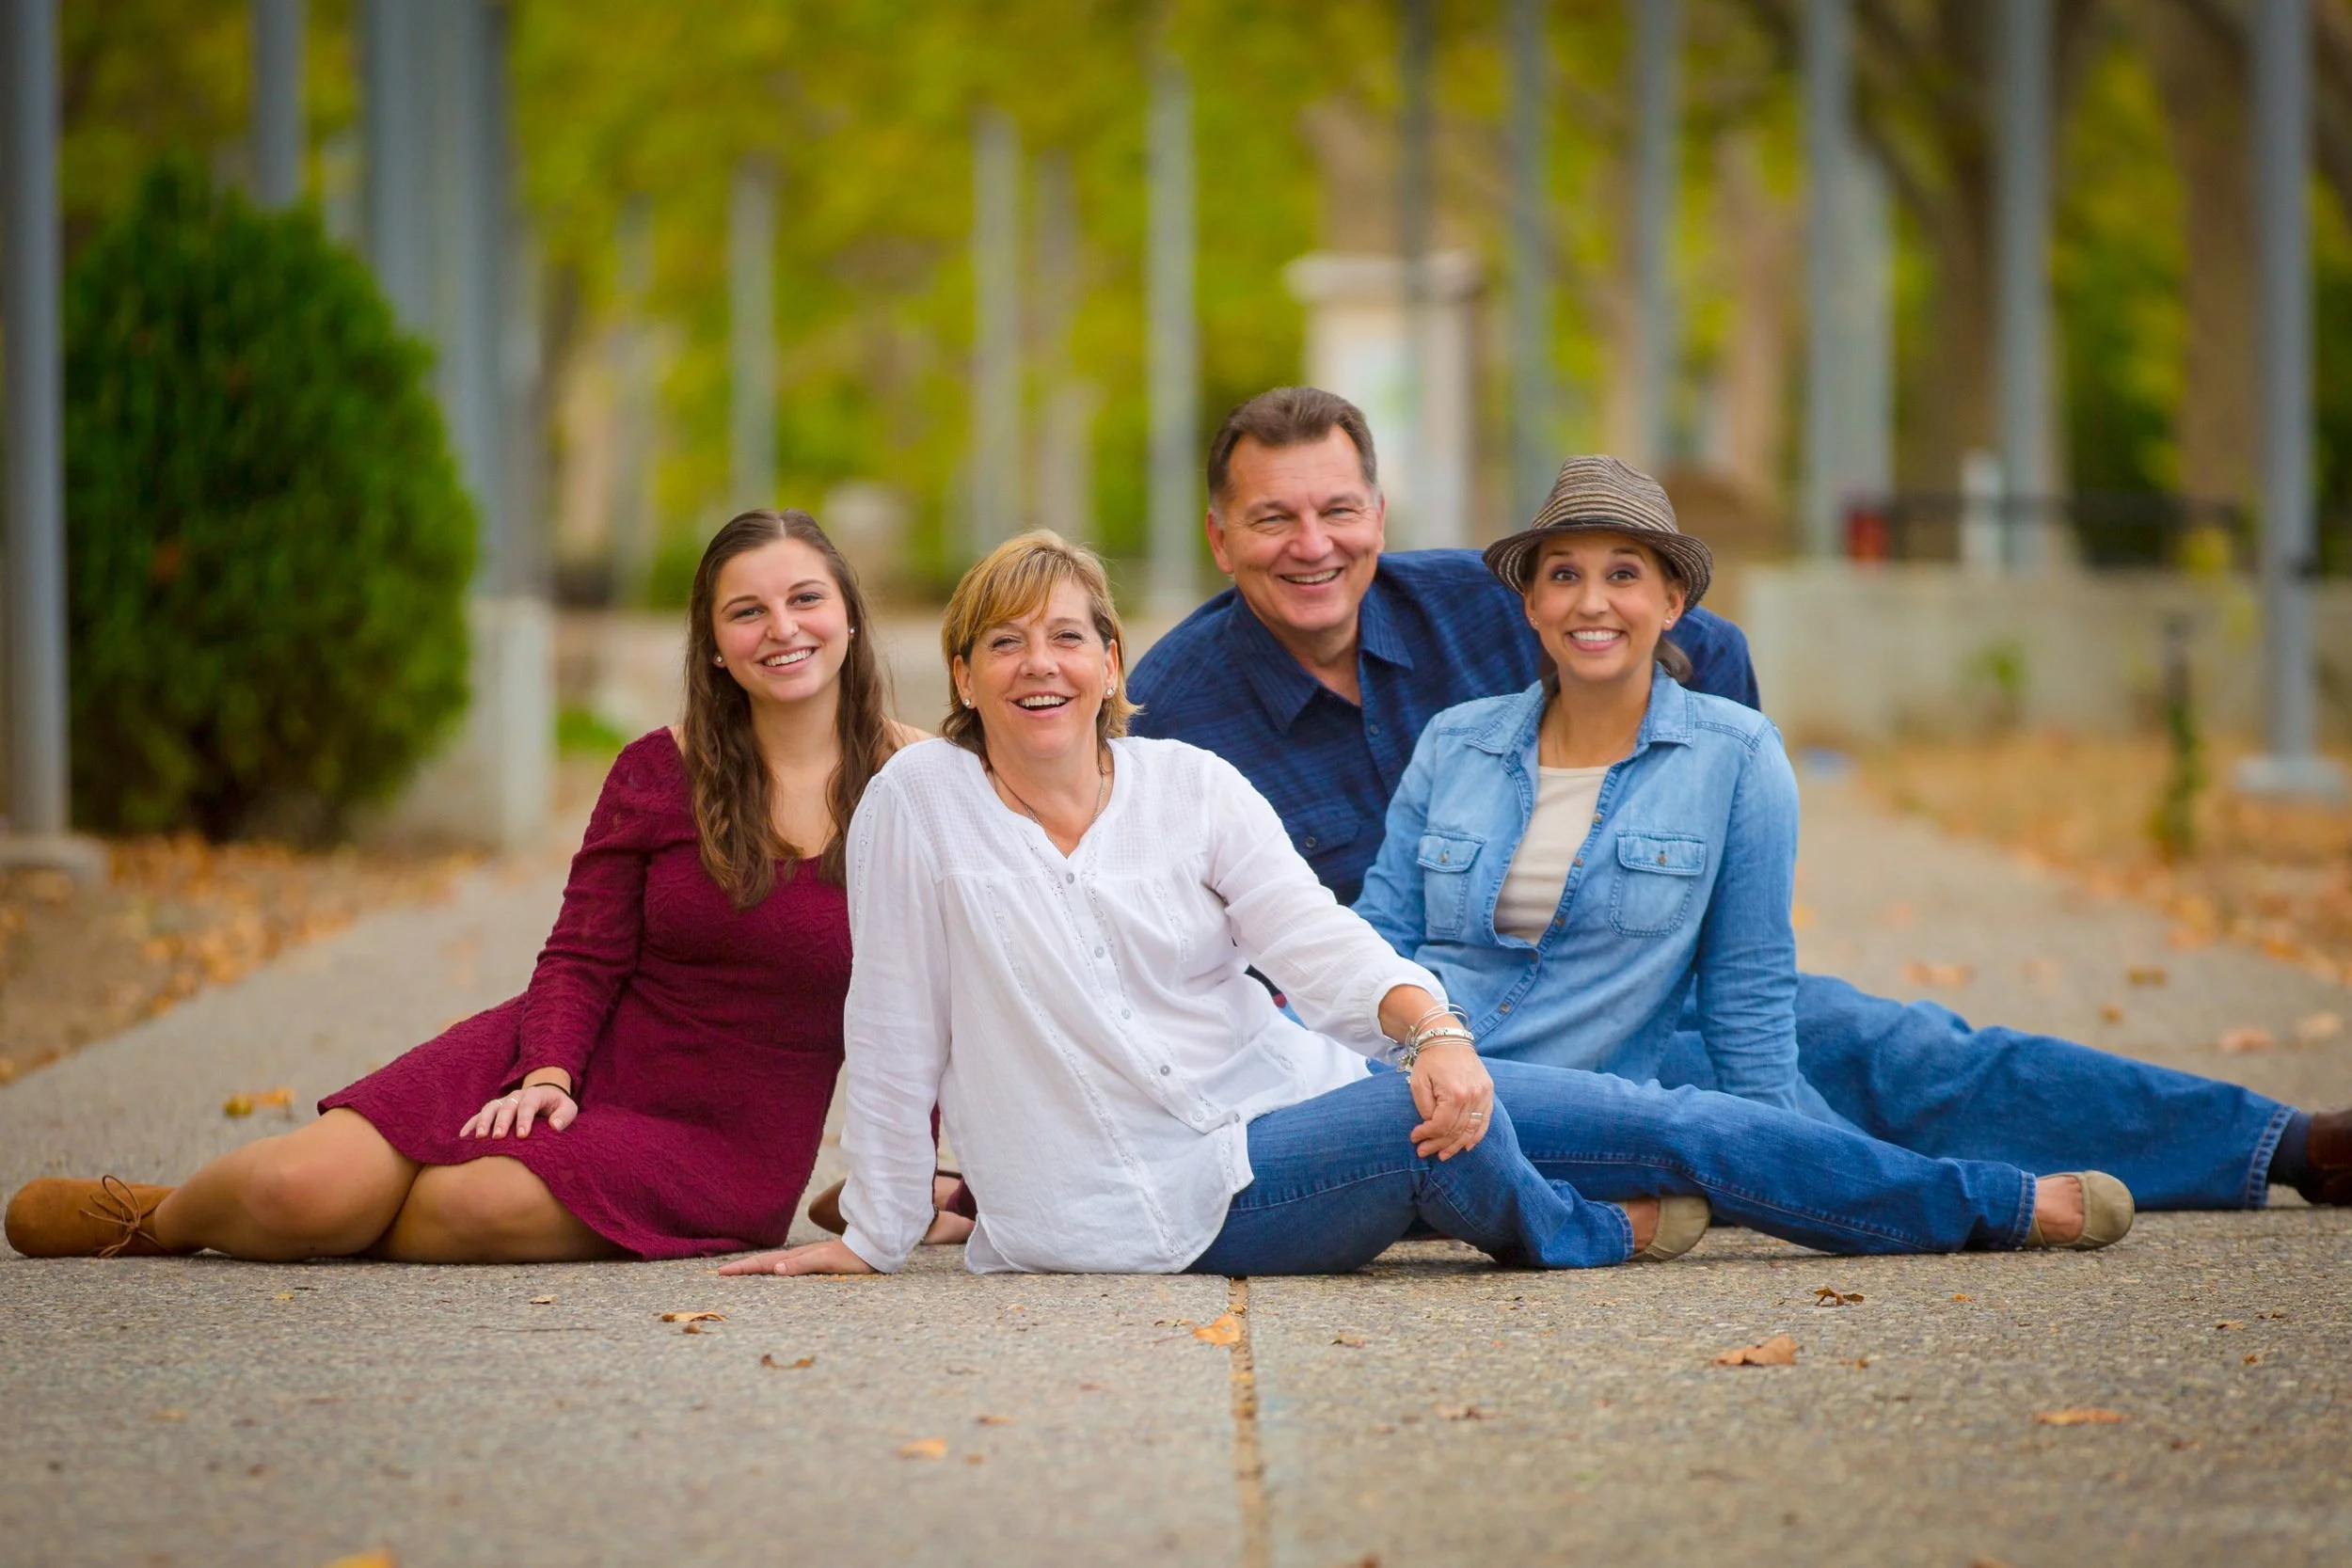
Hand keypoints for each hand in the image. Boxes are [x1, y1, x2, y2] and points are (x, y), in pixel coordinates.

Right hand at [457, 1082, 575, 1140]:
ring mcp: (503, 1101)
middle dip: (502, 1121)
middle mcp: (516, 1096)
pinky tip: (463, 1136)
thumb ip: (564, 1115)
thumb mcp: (568, 1108)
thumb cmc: (557, 1106)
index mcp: (535, 1094)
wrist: (546, 1095)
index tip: (522, 1135)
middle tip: (498, 1137)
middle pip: (507, 1106)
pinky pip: (479, 1114)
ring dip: (483, 1121)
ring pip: (490, 1108)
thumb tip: (555, 1126)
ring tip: (479, 1137)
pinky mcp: (494, 1109)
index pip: (528, 1105)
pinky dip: (471, 1124)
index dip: (525, 1119)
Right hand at [718, 1238, 877, 1275]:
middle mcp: (798, 1257)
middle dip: (743, 1267)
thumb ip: (801, 1264)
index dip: (743, 1268)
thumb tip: (775, 1269)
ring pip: (774, 1263)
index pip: (764, 1263)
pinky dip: (771, 1268)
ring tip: (740, 1271)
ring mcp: (805, 1258)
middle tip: (721, 1272)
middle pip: (765, 1261)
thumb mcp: (826, 1262)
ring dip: (755, 1267)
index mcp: (797, 1257)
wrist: (872, 1250)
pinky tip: (773, 1271)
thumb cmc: (850, 1258)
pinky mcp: (813, 1262)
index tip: (722, 1272)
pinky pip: (785, 1266)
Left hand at [1408, 1041, 1492, 1159]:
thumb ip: (1424, 1108)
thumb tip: (1430, 1127)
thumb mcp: (1418, 1082)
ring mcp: (1484, 1095)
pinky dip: (1476, 1136)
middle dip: (1438, 1144)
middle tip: (1424, 1152)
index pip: (1441, 1125)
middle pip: (1456, 1131)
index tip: (1415, 1138)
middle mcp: (1473, 1096)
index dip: (1427, 1135)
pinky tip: (1466, 1146)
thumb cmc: (1430, 1061)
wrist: (1449, 1039)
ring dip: (1456, 1146)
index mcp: (1454, 1093)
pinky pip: (1485, 1120)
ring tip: (1443, 1155)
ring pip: (1472, 1130)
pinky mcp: (1489, 1092)